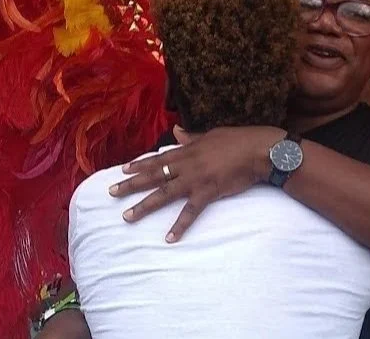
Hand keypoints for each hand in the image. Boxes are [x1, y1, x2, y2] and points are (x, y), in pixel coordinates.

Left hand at [109, 126, 284, 241]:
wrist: (258, 150)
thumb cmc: (238, 140)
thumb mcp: (211, 134)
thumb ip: (192, 137)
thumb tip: (177, 132)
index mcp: (187, 150)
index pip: (158, 158)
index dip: (139, 165)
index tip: (122, 170)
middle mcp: (186, 164)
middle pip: (153, 175)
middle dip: (131, 184)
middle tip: (111, 193)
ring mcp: (195, 179)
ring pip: (164, 194)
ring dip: (144, 206)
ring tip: (127, 216)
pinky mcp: (208, 192)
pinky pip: (190, 212)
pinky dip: (179, 225)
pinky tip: (168, 238)